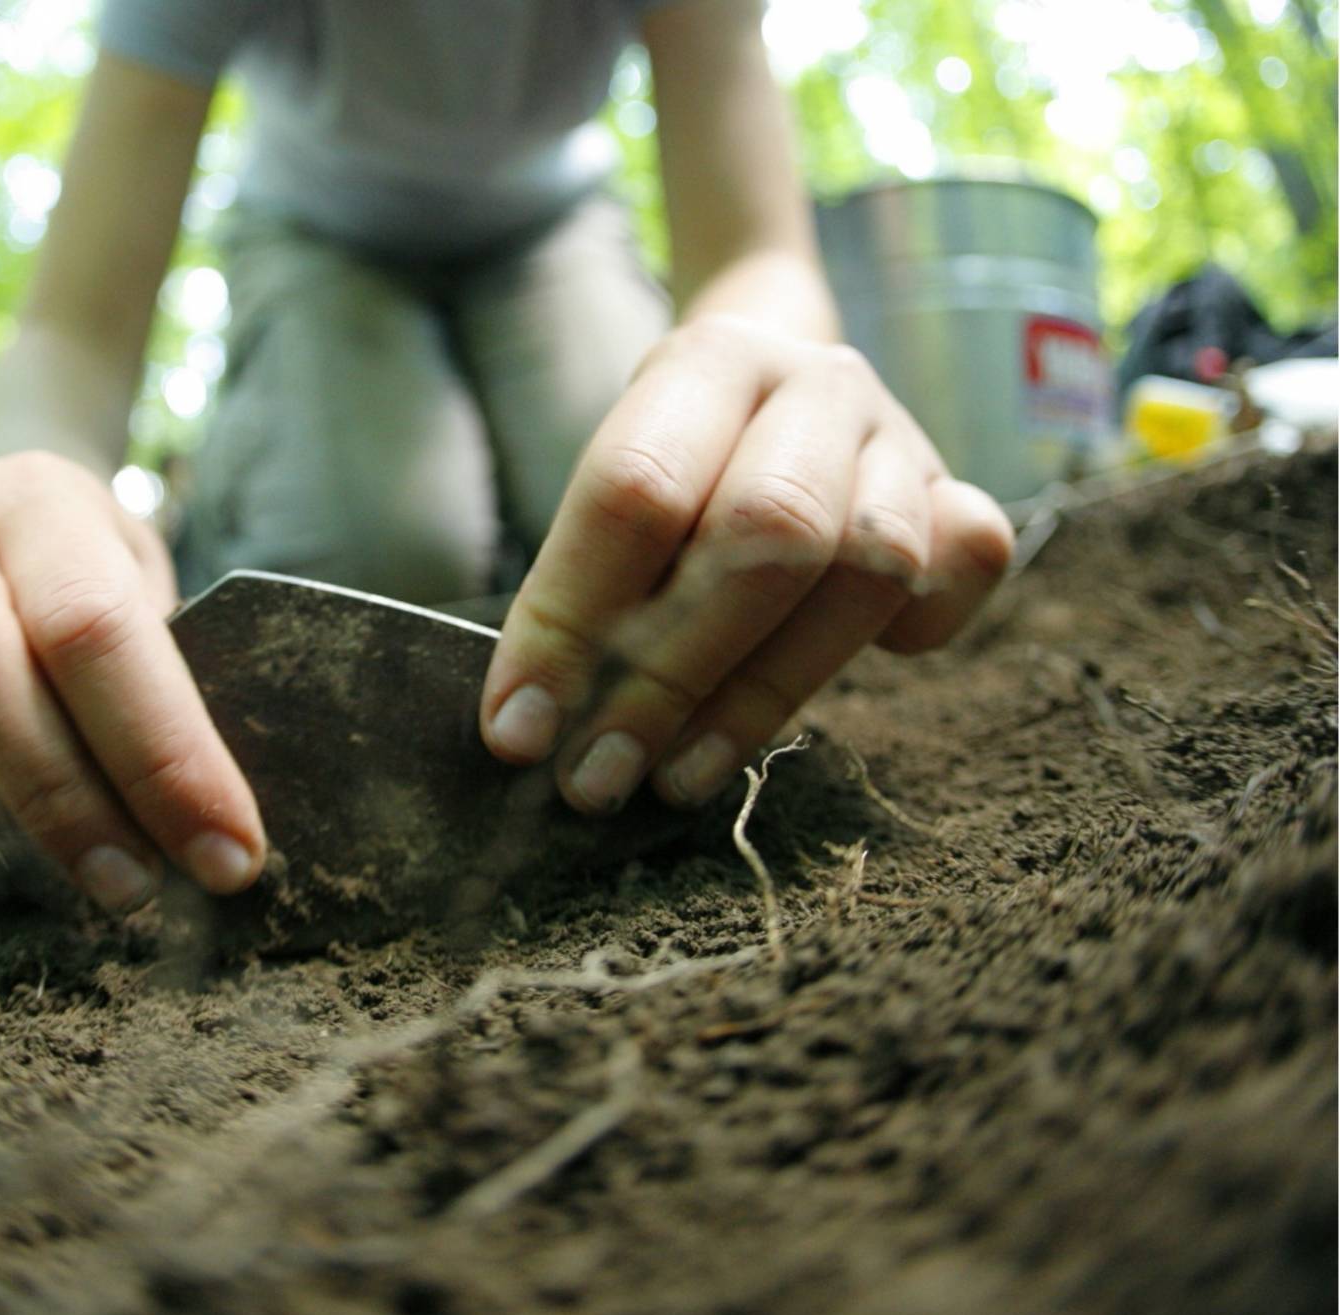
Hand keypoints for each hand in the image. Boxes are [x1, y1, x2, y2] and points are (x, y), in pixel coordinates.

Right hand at [0, 451, 264, 910]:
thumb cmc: (97, 572)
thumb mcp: (149, 591)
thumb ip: (168, 677)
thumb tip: (206, 821)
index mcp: (37, 498)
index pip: (93, 626)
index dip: (160, 753)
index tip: (224, 853)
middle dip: (59, 798)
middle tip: (133, 886)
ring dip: (7, 826)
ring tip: (83, 848)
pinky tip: (3, 814)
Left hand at [480, 316, 1013, 811]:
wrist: (780, 381)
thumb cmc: (676, 462)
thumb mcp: (616, 490)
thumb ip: (581, 588)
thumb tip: (527, 726)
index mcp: (706, 363)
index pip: (635, 492)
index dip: (570, 620)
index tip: (519, 731)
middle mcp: (815, 385)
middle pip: (765, 532)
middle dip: (668, 676)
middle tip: (597, 775)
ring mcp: (901, 439)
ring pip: (864, 571)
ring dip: (759, 697)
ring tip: (673, 778)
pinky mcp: (962, 497)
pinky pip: (967, 567)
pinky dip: (913, 635)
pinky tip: (823, 691)